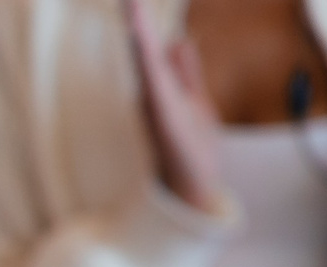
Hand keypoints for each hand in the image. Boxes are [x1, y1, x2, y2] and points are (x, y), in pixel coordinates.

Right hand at [129, 0, 227, 211]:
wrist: (195, 189)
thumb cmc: (193, 151)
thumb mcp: (195, 101)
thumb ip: (186, 73)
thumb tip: (178, 41)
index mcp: (162, 89)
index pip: (148, 49)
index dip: (140, 22)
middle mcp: (155, 96)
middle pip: (142, 51)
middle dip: (135, 21)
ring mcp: (157, 107)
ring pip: (145, 64)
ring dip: (138, 35)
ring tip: (131, 7)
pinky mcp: (165, 119)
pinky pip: (155, 85)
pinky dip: (147, 63)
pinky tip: (142, 41)